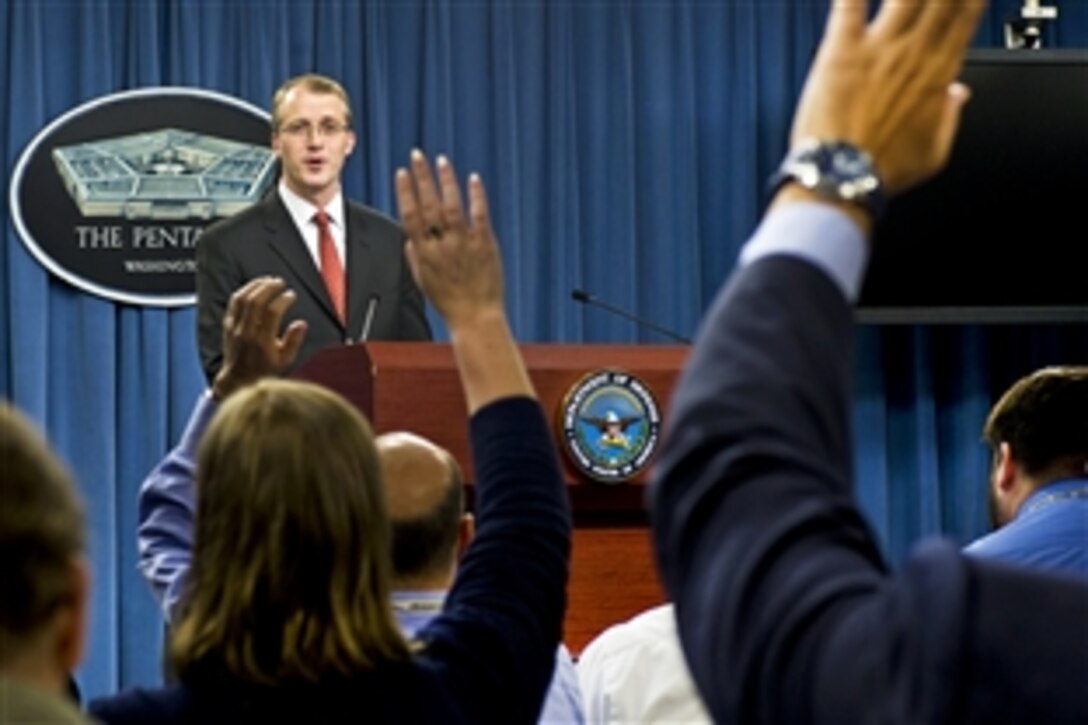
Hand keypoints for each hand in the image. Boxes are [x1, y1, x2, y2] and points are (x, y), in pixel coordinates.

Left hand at [211, 277, 306, 399]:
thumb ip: (294, 341)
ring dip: (256, 286)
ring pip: (243, 299)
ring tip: (267, 280)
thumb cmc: (264, 370)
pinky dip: (244, 291)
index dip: (283, 300)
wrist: (238, 379)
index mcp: (263, 342)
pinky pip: (233, 303)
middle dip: (269, 288)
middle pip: (256, 302)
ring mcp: (235, 328)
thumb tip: (301, 323)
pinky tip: (253, 287)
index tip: (291, 295)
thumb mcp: (285, 361)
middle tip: (280, 282)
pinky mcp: (227, 326)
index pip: (272, 313)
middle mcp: (247, 333)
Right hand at [395, 150, 503, 331]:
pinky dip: (476, 196)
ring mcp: (464, 245)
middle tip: (416, 154)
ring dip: (446, 181)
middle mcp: (441, 246)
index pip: (410, 216)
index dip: (405, 192)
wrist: (475, 318)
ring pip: (452, 206)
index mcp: (423, 254)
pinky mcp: (485, 245)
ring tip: (441, 160)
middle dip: (421, 178)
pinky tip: (473, 178)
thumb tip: (409, 236)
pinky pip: (479, 216)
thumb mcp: (423, 281)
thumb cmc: (449, 301)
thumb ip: (414, 256)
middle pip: (428, 205)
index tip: (401, 172)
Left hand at [789, 0, 986, 194]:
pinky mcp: (839, 51)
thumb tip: (958, 96)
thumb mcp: (931, 153)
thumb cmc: (881, 171)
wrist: (841, 179)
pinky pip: (848, 6)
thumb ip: (948, 118)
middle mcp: (911, 54)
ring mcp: (876, 49)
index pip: (965, 16)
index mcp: (937, 75)